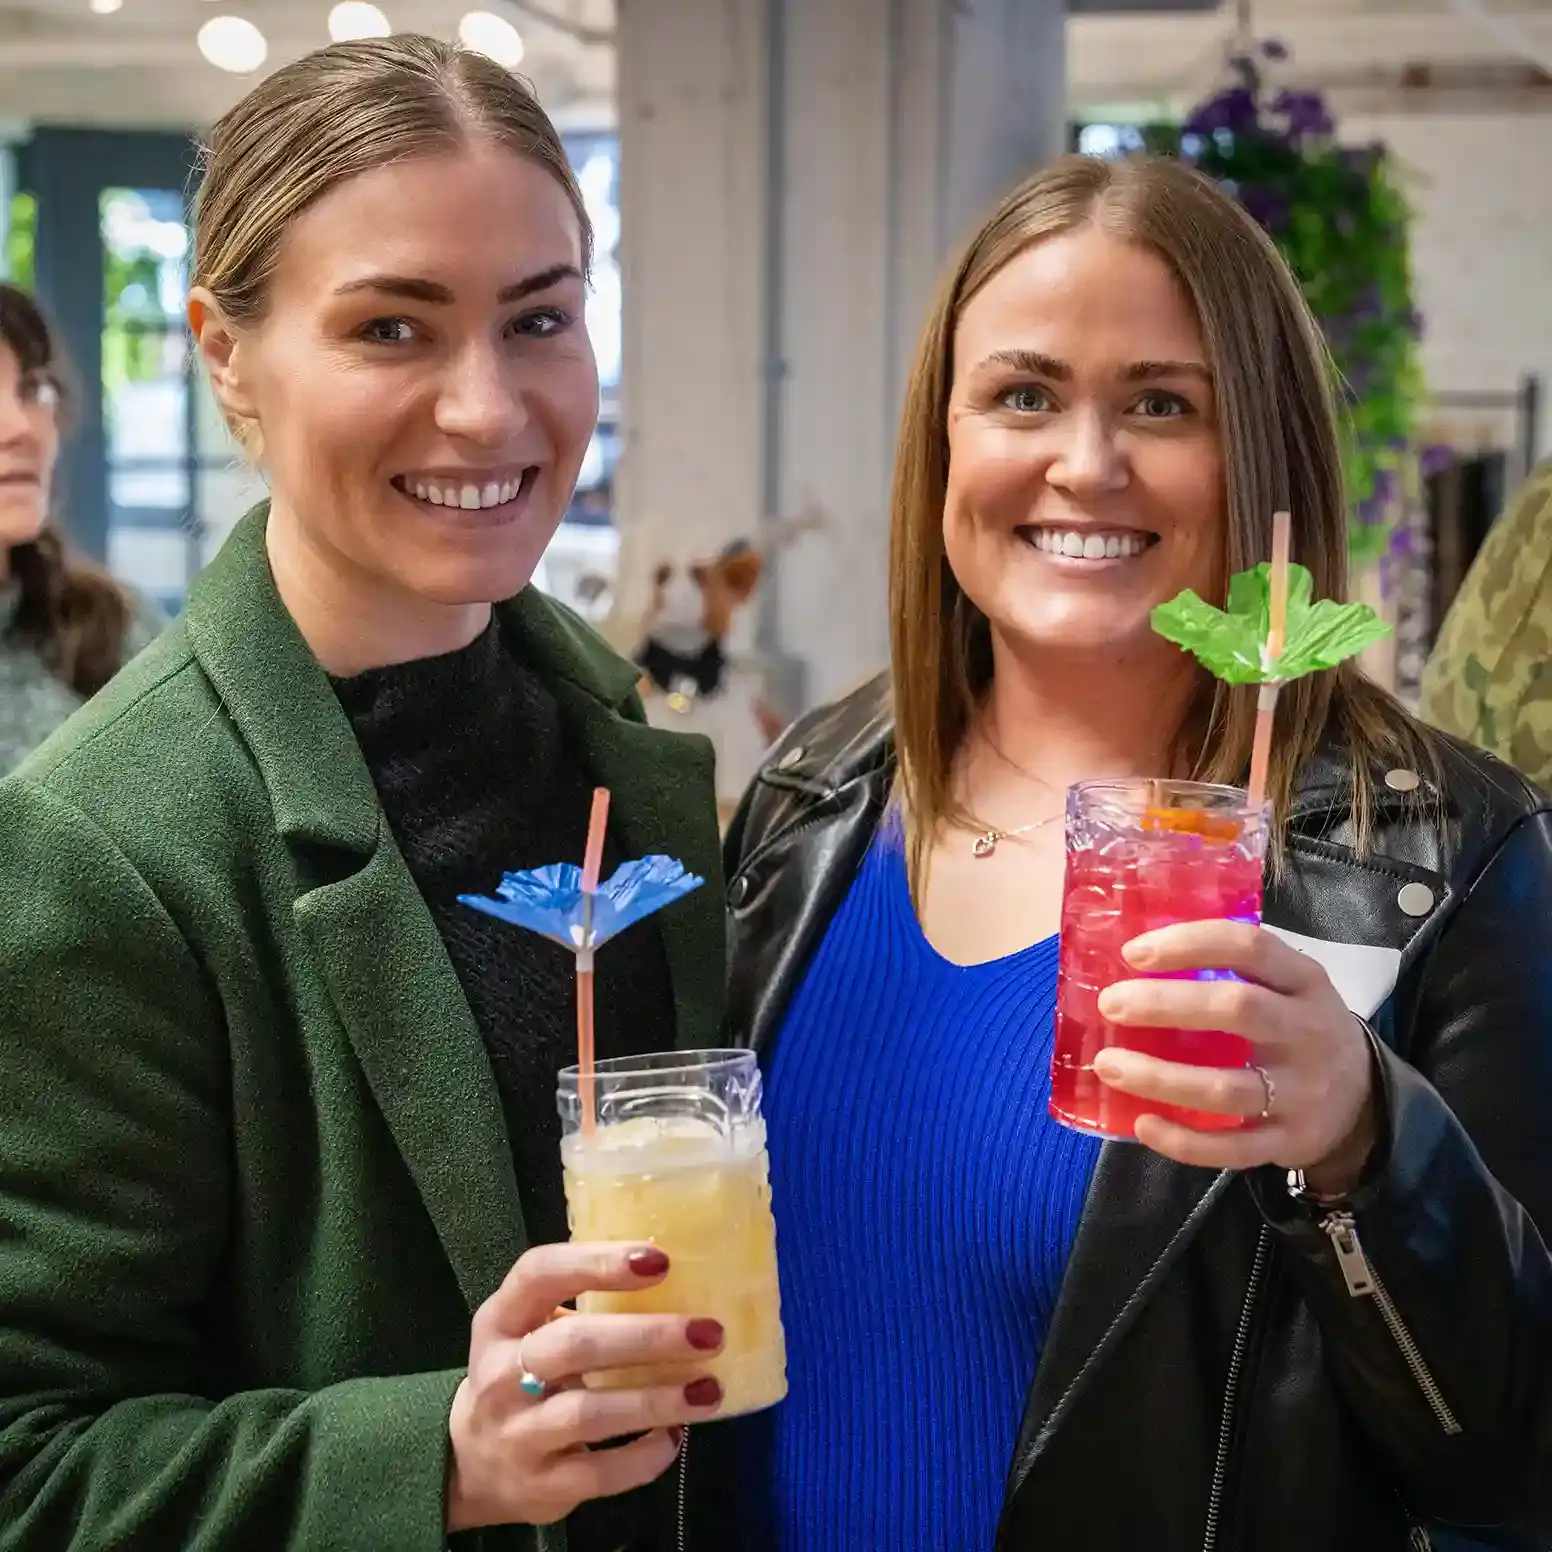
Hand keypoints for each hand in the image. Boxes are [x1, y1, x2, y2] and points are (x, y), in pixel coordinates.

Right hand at [446, 1242, 725, 1532]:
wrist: (470, 1464)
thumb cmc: (522, 1374)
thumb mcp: (531, 1329)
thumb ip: (583, 1306)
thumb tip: (677, 1279)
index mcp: (501, 1319)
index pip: (540, 1274)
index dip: (597, 1263)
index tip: (660, 1260)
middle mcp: (501, 1373)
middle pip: (575, 1345)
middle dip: (648, 1336)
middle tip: (708, 1333)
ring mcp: (517, 1434)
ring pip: (590, 1413)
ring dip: (656, 1400)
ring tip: (709, 1389)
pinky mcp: (540, 1486)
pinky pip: (600, 1472)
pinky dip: (644, 1456)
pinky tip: (675, 1436)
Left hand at [1093, 919, 1378, 1187]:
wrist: (1362, 1099)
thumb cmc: (1296, 1026)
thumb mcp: (1285, 985)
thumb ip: (1228, 968)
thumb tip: (1134, 956)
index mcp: (1304, 981)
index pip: (1250, 947)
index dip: (1190, 944)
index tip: (1134, 953)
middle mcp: (1307, 1031)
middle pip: (1239, 1009)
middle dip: (1167, 1004)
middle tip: (1111, 1004)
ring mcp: (1301, 1091)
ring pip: (1227, 1087)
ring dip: (1160, 1078)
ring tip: (1109, 1066)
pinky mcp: (1289, 1140)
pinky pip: (1232, 1147)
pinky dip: (1184, 1140)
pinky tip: (1143, 1124)